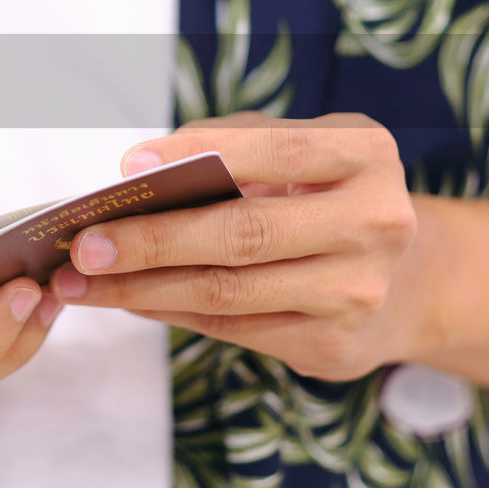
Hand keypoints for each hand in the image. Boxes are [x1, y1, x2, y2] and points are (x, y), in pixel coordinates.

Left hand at [50, 112, 426, 381]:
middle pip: (245, 233)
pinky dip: (169, 311)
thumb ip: (233, 143)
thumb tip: (140, 172)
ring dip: (143, 288)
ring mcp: (358, 291)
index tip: (129, 167)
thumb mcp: (301, 151)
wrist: (405, 281)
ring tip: (84, 280)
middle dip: (153, 240)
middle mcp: (375, 223)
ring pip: (230, 292)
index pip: (277, 151)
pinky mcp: (333, 345)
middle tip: (87, 243)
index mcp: (366, 156)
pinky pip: (233, 328)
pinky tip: (127, 298)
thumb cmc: (324, 196)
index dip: (199, 155)